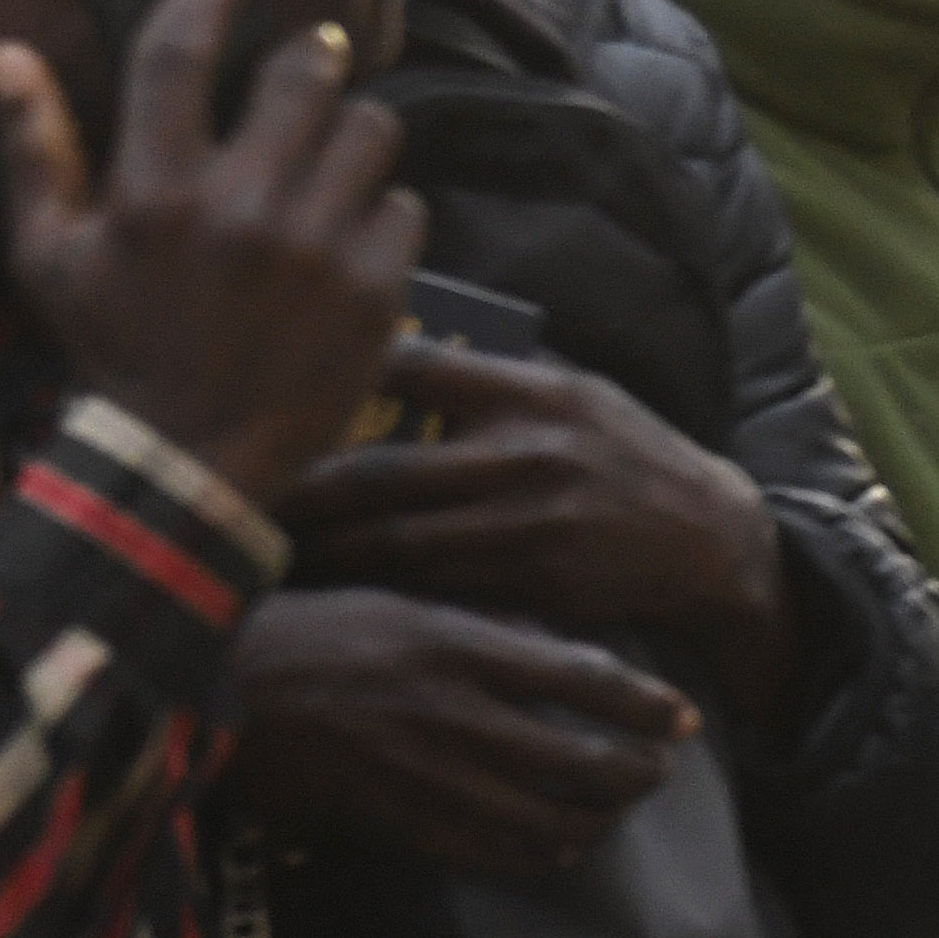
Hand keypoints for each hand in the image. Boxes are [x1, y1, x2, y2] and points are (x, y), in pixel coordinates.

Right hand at [0, 0, 419, 506]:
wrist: (191, 463)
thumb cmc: (116, 352)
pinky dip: (384, 213)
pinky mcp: (378, 288)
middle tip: (310, 64)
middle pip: (307, 74)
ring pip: (372, 130)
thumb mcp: (51, 259)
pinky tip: (351, 239)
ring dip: (355, 132)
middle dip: (313, 57)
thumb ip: (35, 151)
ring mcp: (318, 247)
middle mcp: (241, 206)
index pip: (183, 50)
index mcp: (155, 189)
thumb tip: (9, 55)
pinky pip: (406, 206)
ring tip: (332, 158)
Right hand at [225, 587, 699, 881]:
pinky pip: (486, 854)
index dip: (646, 705)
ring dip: (597, 820)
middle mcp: (452, 712)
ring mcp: (423, 775)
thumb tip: (559, 648)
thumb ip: (483, 625)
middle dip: (637, 772)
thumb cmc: (308, 627)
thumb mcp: (403, 599)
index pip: (582, 678)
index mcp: (457, 644)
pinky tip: (557, 845)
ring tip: (617, 808)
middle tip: (661, 769)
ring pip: (544, 819)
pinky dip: (536, 854)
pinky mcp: (393, 821)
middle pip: (580, 762)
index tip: (685, 716)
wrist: (212, 688)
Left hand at [280, 340, 787, 701]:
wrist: (706, 537)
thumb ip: (488, 379)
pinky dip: (373, 588)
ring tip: (258, 545)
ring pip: (393, 540)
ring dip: (320, 550)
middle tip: (232, 488)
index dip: (334, 373)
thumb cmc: (624, 455)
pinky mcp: (532, 583)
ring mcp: (530, 524)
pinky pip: (432, 587)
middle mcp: (528, 453)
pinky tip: (329, 587)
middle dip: (297, 488)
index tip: (268, 385)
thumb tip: (382, 349)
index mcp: (533, 391)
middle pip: (378, 470)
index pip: (414, 366)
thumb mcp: (573, 393)